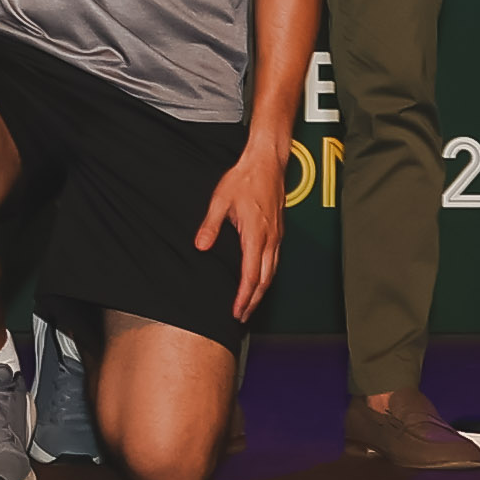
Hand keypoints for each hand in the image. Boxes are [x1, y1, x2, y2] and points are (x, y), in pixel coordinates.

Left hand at [200, 138, 289, 317]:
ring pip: (272, 272)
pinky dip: (267, 276)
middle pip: (265, 280)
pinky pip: (275, 261)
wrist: (266, 164)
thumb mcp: (220, 200)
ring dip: (261, 291)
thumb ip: (210, 225)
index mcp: (256, 235)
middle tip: (242, 316)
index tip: (237, 310)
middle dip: (254, 301)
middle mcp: (270, 239)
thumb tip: (201, 246)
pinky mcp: (278, 232)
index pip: (251, 275)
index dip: (244, 296)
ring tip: (250, 304)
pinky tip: (259, 279)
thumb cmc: (244, 179)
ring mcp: (277, 236)